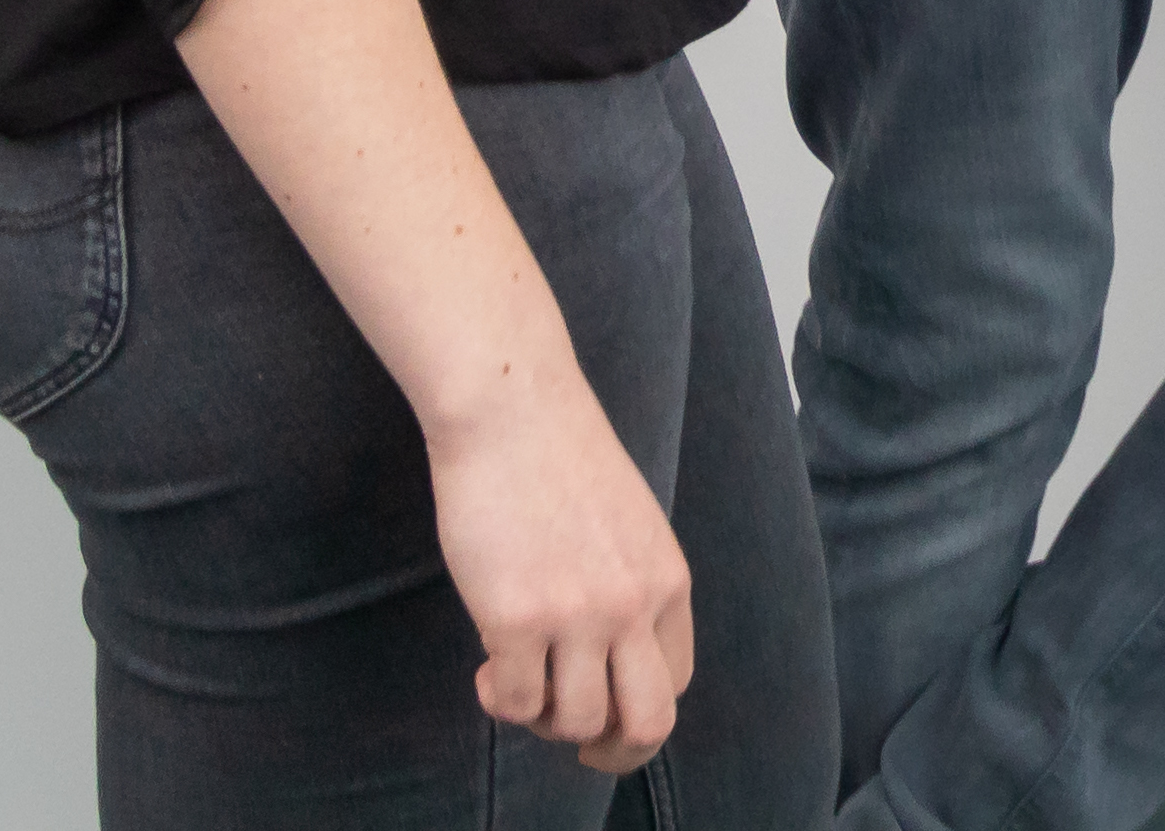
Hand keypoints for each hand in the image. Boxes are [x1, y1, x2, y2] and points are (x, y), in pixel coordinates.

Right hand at [428, 375, 694, 774]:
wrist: (513, 412)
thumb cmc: (559, 463)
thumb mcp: (627, 529)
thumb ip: (629, 589)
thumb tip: (608, 660)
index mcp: (667, 581)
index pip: (676, 681)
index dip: (636, 711)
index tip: (599, 705)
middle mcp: (635, 604)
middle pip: (649, 723)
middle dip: (613, 753)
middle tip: (575, 745)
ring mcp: (580, 614)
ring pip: (577, 723)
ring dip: (543, 718)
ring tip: (518, 680)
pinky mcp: (519, 618)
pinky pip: (518, 704)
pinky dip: (501, 701)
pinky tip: (488, 667)